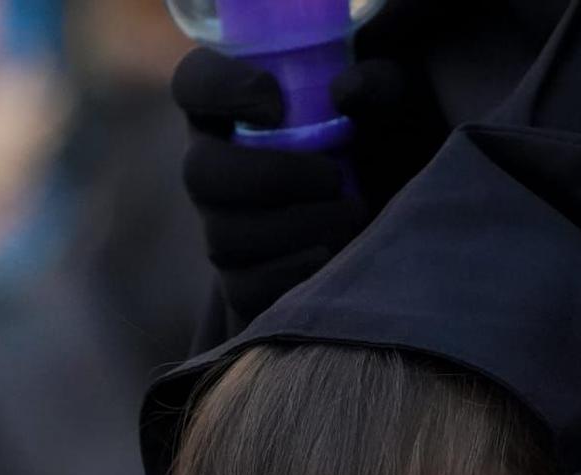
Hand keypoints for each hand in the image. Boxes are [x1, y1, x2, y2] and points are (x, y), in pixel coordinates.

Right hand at [172, 44, 444, 329]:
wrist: (381, 227)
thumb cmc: (375, 148)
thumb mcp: (387, 107)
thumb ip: (377, 84)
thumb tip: (347, 91)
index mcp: (231, 107)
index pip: (194, 81)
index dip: (222, 89)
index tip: (276, 106)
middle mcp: (212, 166)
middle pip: (200, 172)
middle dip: (272, 177)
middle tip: (333, 177)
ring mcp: (220, 228)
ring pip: (225, 235)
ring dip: (295, 226)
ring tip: (351, 215)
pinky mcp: (239, 282)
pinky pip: (245, 287)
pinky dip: (293, 271)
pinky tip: (330, 257)